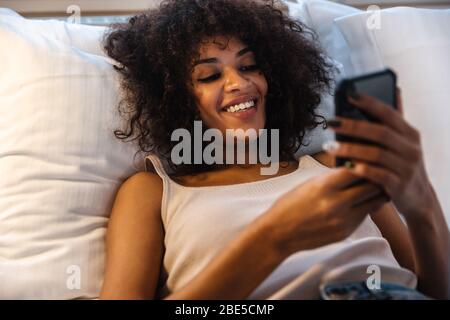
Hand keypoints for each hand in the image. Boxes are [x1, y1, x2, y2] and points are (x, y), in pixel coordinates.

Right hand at [262, 168, 388, 255]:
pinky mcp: (346, 232)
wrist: (279, 233)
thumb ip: (333, 177)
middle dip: (375, 178)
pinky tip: (358, 202)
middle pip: (372, 186)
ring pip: (374, 202)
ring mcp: (343, 220)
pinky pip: (365, 215)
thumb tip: (356, 168)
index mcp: (324, 186)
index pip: (358, 169)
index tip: (366, 160)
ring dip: (374, 193)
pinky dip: (365, 207)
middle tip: (376, 173)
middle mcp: (336, 203)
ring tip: (371, 187)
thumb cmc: (290, 205)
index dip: (365, 163)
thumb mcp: (310, 184)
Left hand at [324, 88, 434, 220]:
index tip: (349, 95)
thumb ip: (396, 120)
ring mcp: (406, 168)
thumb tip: (394, 88)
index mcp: (410, 134)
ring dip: (351, 149)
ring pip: (376, 154)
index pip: (389, 113)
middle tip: (331, 122)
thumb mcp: (404, 142)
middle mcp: (411, 149)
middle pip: (380, 133)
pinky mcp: (399, 186)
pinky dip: (361, 169)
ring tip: (329, 146)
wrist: (419, 199)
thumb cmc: (403, 165)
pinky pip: (378, 175)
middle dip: (353, 126)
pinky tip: (345, 165)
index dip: (370, 103)